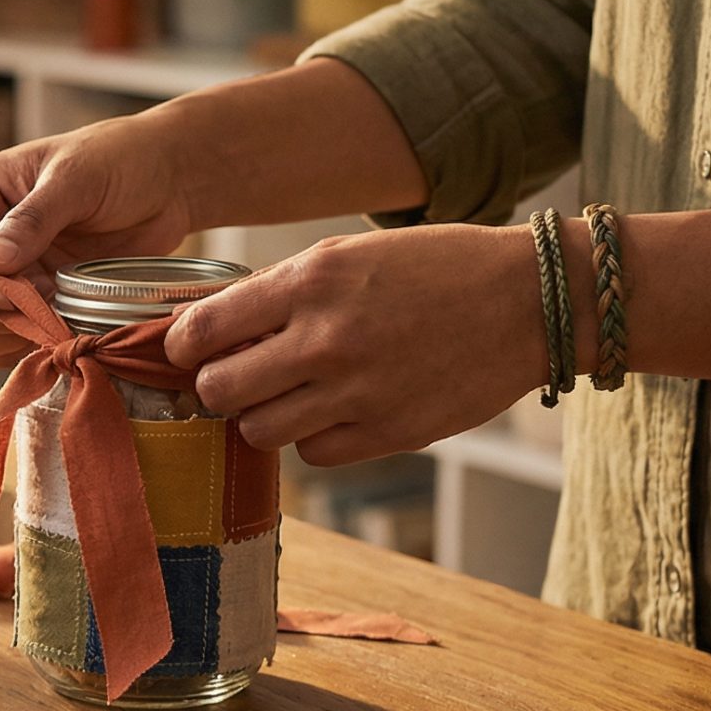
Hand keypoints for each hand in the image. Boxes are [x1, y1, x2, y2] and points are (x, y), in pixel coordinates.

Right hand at [0, 116, 197, 365]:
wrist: (169, 182)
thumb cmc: (121, 160)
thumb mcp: (76, 178)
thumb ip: (32, 220)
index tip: (5, 297)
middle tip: (38, 310)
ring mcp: (8, 276)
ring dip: (7, 335)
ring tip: (55, 317)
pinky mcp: (36, 304)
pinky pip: (10, 344)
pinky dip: (30, 348)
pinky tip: (64, 328)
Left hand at [164, 225, 548, 465]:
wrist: (528, 301)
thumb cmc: (434, 268)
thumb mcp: (349, 255)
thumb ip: (280, 290)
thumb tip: (212, 326)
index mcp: (310, 283)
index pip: (201, 330)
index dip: (181, 345)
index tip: (186, 349)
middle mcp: (325, 340)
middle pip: (218, 391)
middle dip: (216, 386)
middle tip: (235, 376)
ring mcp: (356, 392)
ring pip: (258, 431)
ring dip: (261, 416)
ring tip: (284, 395)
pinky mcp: (388, 432)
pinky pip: (314, 454)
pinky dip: (313, 438)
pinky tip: (332, 411)